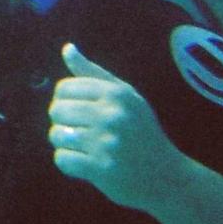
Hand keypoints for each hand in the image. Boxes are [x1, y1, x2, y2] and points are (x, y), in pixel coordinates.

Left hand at [48, 42, 177, 210]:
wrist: (166, 175)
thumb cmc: (141, 130)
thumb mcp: (125, 95)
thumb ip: (92, 72)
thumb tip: (67, 48)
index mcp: (116, 93)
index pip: (64, 88)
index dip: (63, 99)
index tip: (74, 108)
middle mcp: (111, 115)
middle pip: (57, 110)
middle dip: (60, 120)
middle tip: (75, 127)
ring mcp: (106, 143)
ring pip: (57, 135)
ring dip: (62, 141)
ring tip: (77, 144)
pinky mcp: (101, 169)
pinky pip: (62, 159)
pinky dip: (67, 161)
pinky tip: (82, 161)